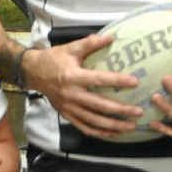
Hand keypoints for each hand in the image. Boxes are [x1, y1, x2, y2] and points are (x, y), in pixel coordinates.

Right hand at [25, 33, 142, 138]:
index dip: (118, 81)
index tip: (135, 82)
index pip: (99, 80)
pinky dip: (100, 132)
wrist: (33, 73)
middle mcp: (72, 94)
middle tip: (138, 111)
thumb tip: (111, 37)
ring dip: (113, 126)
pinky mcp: (67, 115)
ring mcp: (69, 107)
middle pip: (99, 106)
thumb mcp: (71, 48)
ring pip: (94, 121)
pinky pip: (85, 127)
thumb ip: (91, 43)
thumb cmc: (54, 59)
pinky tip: (113, 133)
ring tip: (131, 126)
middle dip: (120, 110)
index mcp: (73, 76)